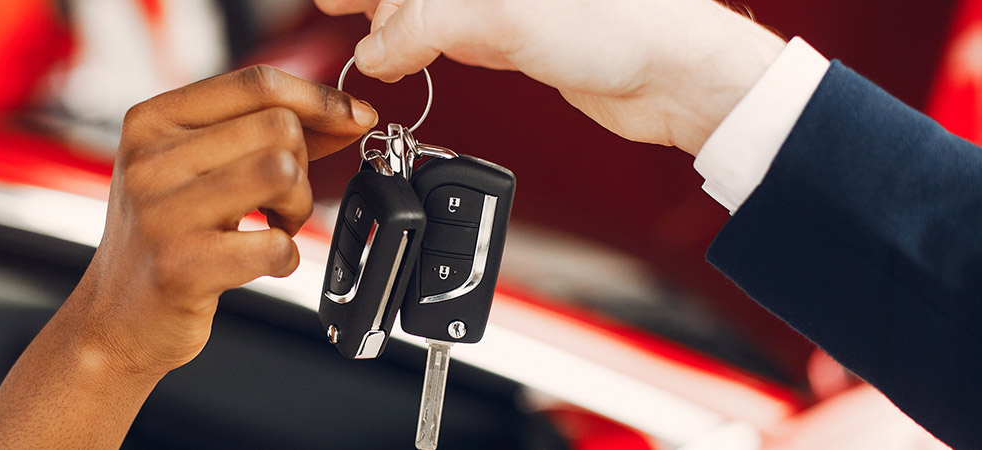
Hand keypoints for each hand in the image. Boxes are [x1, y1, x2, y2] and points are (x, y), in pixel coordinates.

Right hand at [0, 66, 376, 449]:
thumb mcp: (195, 168)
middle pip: (278, 127)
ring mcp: (161, 213)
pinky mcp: (180, 266)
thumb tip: (345, 114)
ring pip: (281, 171)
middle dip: (302, 166)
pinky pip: (274, 244)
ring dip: (297, 206)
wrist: (115, 317)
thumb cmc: (163, 237)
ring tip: (273, 225)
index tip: (354, 117)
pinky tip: (260, 261)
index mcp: (152, 121)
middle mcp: (149, 160)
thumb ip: (259, 132)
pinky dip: (284, 256)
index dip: (320, 99)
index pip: (255, 83)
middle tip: (280, 200)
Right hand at [315, 0, 785, 153]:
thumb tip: (375, 50)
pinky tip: (405, 54)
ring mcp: (508, 1)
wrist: (676, 76)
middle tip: (333, 6)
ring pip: (432, 7)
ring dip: (395, 22)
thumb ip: (421, 26)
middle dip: (377, 0)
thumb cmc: (618, 26)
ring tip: (364, 38)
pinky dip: (424, 44)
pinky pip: (454, 33)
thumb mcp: (498, 18)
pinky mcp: (519, 36)